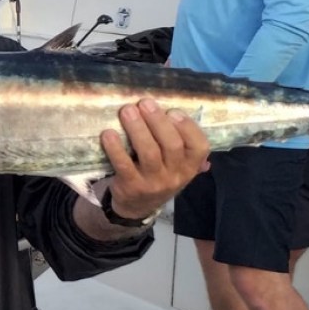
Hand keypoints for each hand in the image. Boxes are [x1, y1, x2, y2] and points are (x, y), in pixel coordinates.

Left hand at [100, 98, 209, 219]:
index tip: (172, 111)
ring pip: (149, 152)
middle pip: (172, 145)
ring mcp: (154, 183)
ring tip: (127, 111)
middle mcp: (176, 175)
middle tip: (144, 103)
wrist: (138, 205)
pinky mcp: (131, 186)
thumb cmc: (159, 174)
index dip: (187, 126)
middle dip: (158, 121)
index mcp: (190, 166)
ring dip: (137, 129)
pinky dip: (115, 148)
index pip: (200, 146)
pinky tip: (108, 133)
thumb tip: (174, 111)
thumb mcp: (176, 164)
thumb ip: (181, 142)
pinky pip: (124, 165)